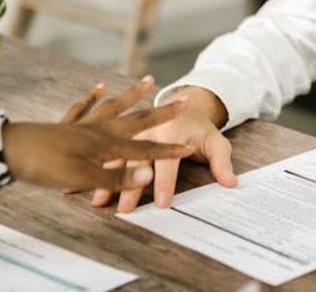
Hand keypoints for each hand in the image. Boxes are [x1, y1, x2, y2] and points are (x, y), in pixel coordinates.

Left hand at [1, 77, 194, 192]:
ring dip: (132, 96)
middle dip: (161, 113)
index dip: (168, 151)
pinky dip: (91, 97)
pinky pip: (82, 108)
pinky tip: (97, 88)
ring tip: (147, 81)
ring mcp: (81, 125)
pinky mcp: (64, 126)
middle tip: (182, 99)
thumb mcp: (83, 177)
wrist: (7, 150)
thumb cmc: (44, 166)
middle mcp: (98, 131)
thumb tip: (150, 174)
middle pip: (136, 120)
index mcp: (105, 145)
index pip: (145, 150)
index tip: (189, 147)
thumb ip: (117, 175)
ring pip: (113, 107)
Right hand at [93, 85, 237, 212]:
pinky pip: (106, 155)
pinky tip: (84, 188)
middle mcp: (149, 131)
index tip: (161, 203)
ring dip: (108, 179)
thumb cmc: (200, 131)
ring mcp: (133, 133)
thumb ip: (221, 162)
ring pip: (118, 158)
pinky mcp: (121, 137)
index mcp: (173, 131)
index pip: (168, 161)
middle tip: (124, 209)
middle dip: (131, 186)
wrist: (184, 105)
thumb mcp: (215, 141)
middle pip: (139, 162)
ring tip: (99, 201)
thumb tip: (231, 183)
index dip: (165, 183)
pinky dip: (96, 171)